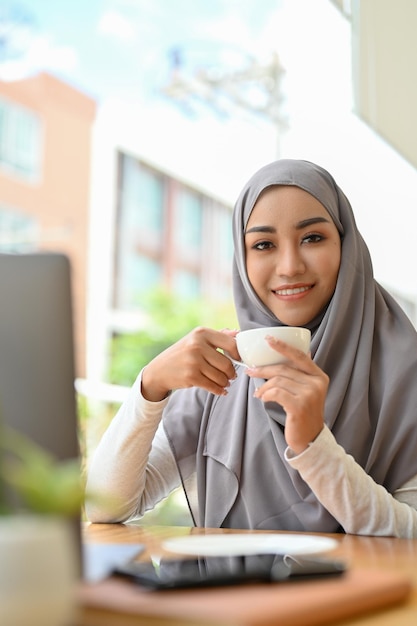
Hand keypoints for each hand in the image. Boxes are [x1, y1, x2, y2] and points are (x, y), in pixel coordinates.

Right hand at [141, 327, 239, 401]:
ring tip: (224, 382)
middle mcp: (197, 345)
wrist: (159, 370)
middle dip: (231, 373)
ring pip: (221, 377)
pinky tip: (220, 390)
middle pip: (227, 363)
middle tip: (231, 376)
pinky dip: (219, 390)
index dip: (238, 354)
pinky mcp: (191, 376)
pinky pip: (213, 386)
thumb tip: (238, 333)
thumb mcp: (197, 339)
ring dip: (225, 383)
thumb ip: (218, 336)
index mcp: (201, 333)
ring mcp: (193, 361)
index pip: (230, 344)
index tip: (238, 360)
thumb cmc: (183, 354)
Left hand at [246, 336, 327, 454]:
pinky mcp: (299, 406)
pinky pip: (276, 392)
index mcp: (319, 376)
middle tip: (250, 371)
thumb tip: (282, 354)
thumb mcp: (307, 391)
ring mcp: (309, 394)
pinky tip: (262, 398)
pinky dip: (265, 394)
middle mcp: (317, 383)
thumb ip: (299, 375)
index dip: (283, 346)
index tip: (268, 339)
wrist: (310, 439)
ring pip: (278, 380)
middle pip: (284, 368)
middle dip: (264, 369)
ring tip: (258, 393)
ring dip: (263, 386)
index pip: (299, 356)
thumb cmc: (304, 413)